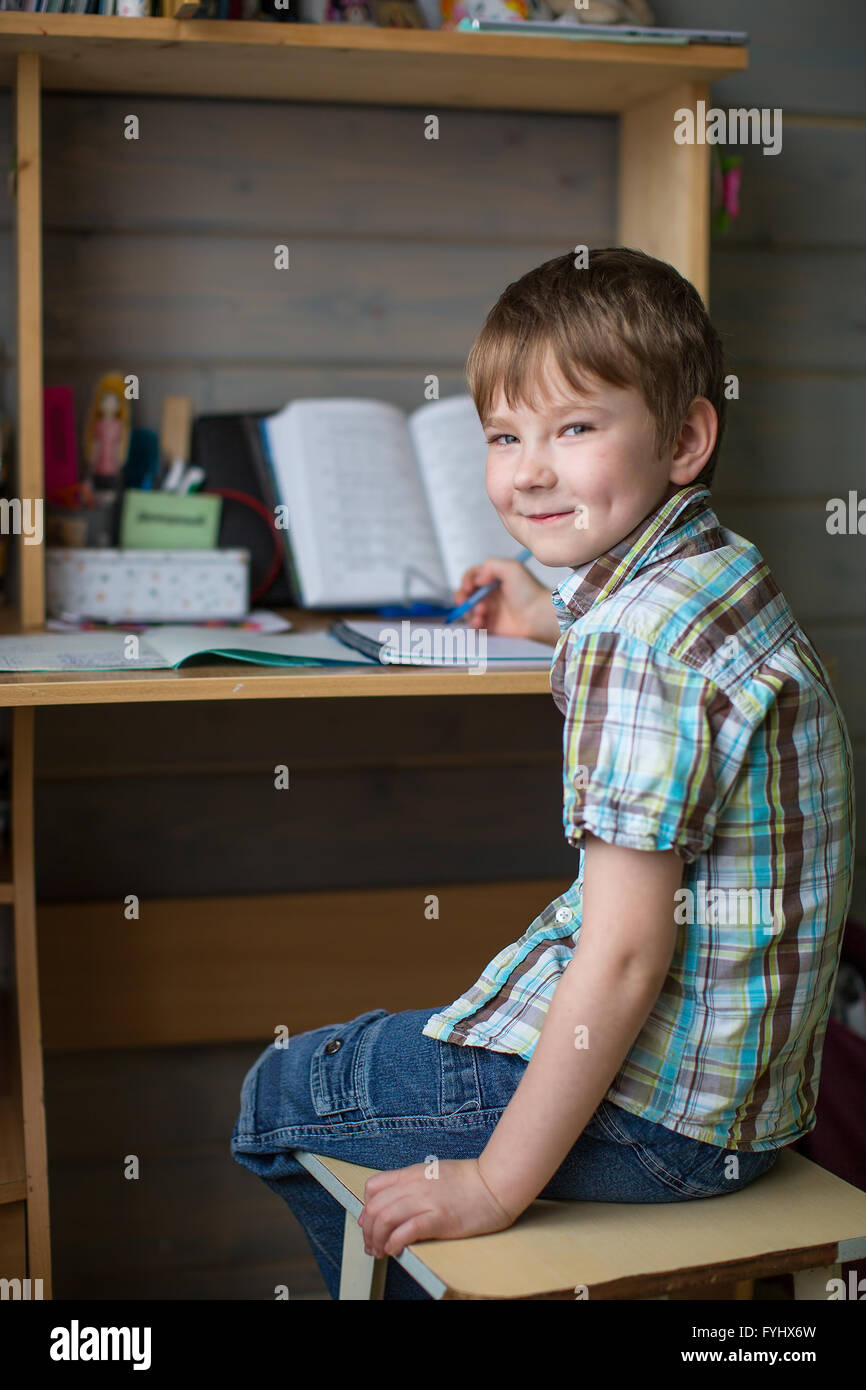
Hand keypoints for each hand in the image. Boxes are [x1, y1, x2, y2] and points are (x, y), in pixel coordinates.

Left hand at [358, 1157, 516, 1258]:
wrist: (495, 1183)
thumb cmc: (470, 1182)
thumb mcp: (434, 1174)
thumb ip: (413, 1185)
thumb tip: (396, 1204)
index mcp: (412, 1173)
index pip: (373, 1187)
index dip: (365, 1209)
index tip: (369, 1225)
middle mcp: (414, 1186)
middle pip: (375, 1207)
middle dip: (367, 1231)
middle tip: (371, 1246)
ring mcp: (426, 1201)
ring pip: (385, 1218)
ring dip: (377, 1240)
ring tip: (381, 1252)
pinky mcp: (439, 1218)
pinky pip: (406, 1230)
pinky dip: (394, 1243)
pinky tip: (395, 1251)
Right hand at [454, 557, 558, 644]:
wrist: (539, 615)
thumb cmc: (529, 591)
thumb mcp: (512, 568)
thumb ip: (491, 565)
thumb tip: (477, 577)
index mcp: (494, 579)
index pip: (473, 577)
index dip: (467, 580)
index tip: (469, 586)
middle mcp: (491, 594)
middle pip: (466, 594)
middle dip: (462, 597)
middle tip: (464, 600)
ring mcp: (490, 611)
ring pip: (468, 610)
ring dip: (469, 610)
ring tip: (481, 611)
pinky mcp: (491, 626)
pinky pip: (474, 626)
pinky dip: (473, 623)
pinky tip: (480, 621)